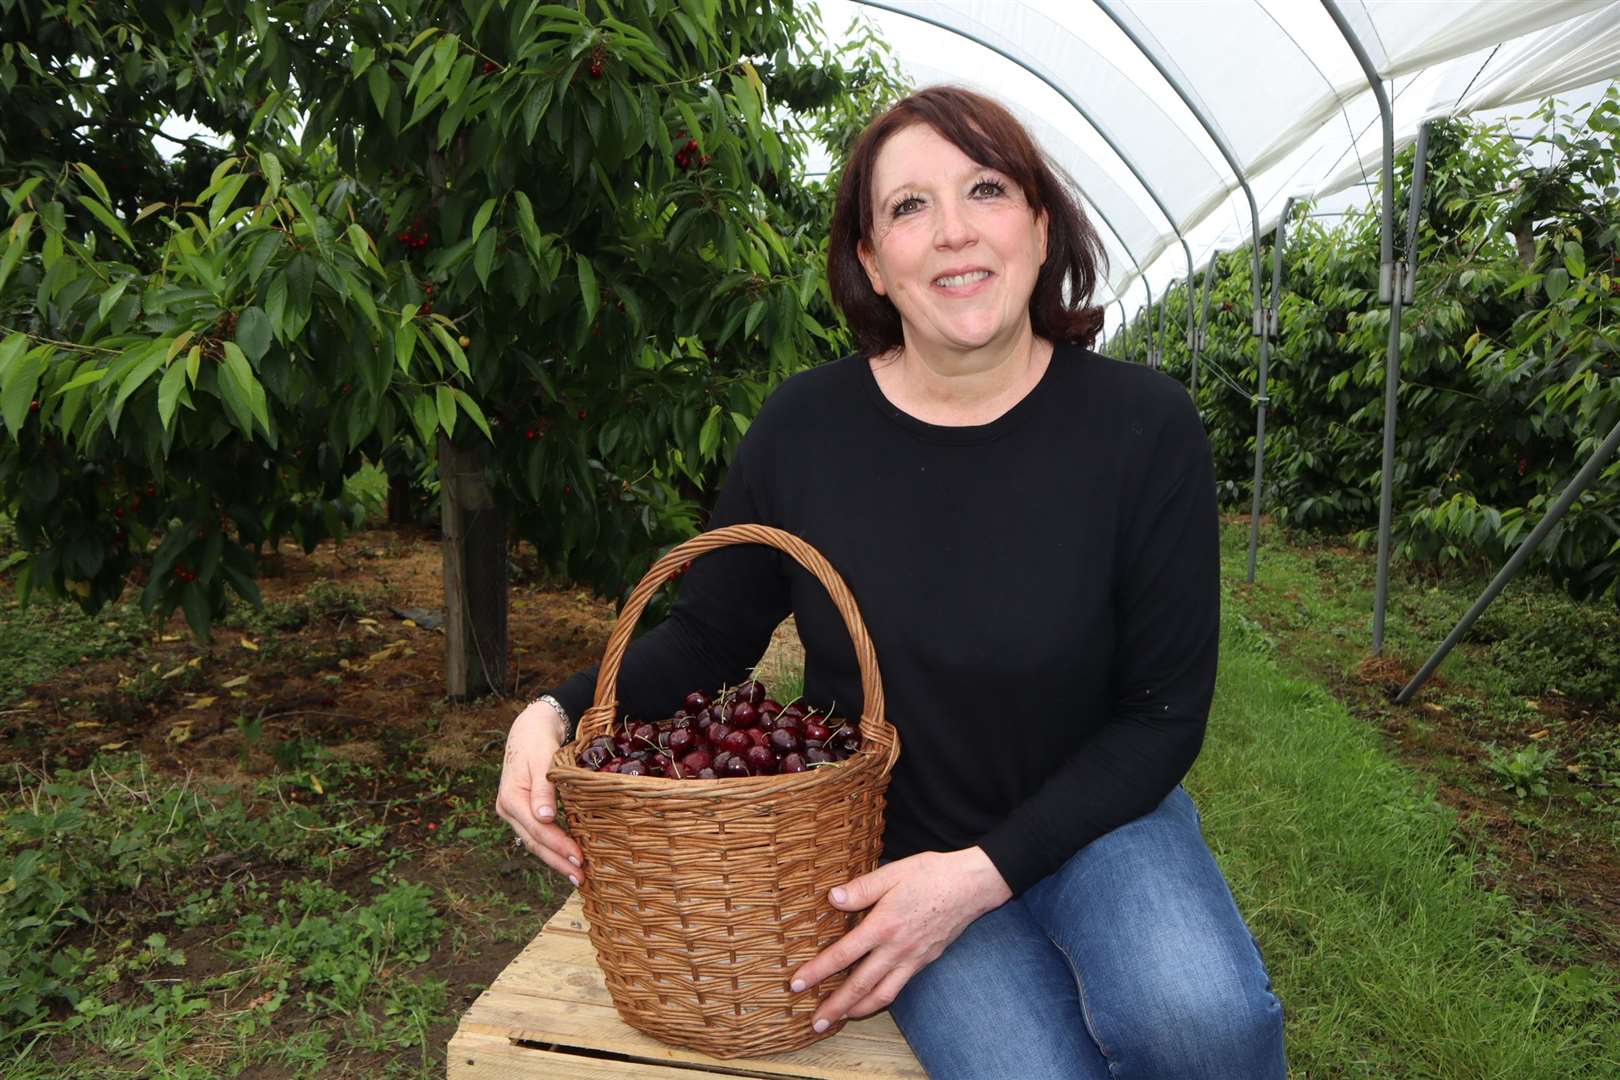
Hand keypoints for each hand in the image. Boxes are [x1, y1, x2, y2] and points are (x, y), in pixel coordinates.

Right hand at [495, 700, 585, 885]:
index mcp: (511, 799)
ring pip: (535, 843)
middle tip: (581, 879)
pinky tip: (567, 859)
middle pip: (535, 842)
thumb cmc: (538, 742)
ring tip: (577, 876)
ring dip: (555, 860)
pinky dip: (552, 848)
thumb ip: (543, 789)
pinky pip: (537, 835)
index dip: (558, 846)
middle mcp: (508, 810)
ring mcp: (514, 813)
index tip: (579, 859)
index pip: (538, 829)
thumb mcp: (542, 760)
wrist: (530, 730)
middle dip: (558, 862)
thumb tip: (545, 818)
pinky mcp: (523, 813)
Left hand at [789, 847, 1011, 1031]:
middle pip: (860, 985)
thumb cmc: (931, 874)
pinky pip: (899, 987)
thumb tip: (833, 898)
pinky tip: (870, 1001)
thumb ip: (862, 888)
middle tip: (816, 1023)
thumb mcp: (893, 872)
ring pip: (882, 994)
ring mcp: (912, 959)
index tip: (797, 984)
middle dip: (835, 1006)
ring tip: (839, 1019)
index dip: (818, 971)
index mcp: (884, 925)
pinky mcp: (924, 961)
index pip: (843, 955)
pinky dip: (881, 999)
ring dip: (858, 1010)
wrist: (972, 886)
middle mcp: (897, 948)